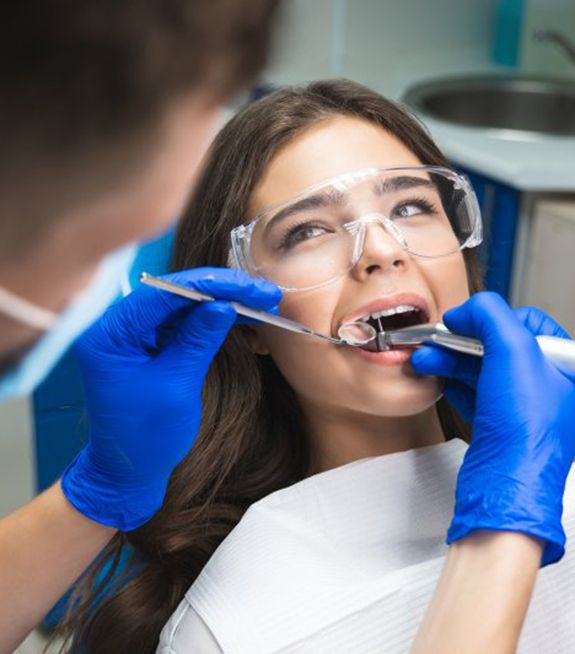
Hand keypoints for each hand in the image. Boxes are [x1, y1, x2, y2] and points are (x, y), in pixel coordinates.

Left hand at [60, 268, 280, 530]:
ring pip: (182, 305)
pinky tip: (240, 314)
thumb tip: (224, 304)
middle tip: (261, 292)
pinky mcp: (148, 343)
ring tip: (259, 300)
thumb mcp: (177, 386)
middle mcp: (117, 326)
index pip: (162, 294)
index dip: (208, 286)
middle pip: (173, 294)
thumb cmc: (146, 437)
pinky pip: (182, 322)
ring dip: (220, 301)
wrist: (129, 470)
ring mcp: (133, 333)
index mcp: (110, 334)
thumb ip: (198, 340)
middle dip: (219, 291)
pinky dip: (211, 318)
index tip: (246, 286)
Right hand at [412, 292, 574, 564]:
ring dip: (450, 361)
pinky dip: (455, 385)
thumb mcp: (513, 352)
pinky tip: (441, 381)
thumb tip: (470, 309)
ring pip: (483, 370)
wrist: (505, 484)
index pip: (528, 322)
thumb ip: (492, 316)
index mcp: (565, 366)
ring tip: (427, 361)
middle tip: (437, 341)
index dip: (490, 318)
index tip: (462, 320)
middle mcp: (549, 386)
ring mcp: (524, 407)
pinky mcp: (501, 426)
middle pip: (498, 346)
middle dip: (461, 342)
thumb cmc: (525, 431)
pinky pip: (475, 395)